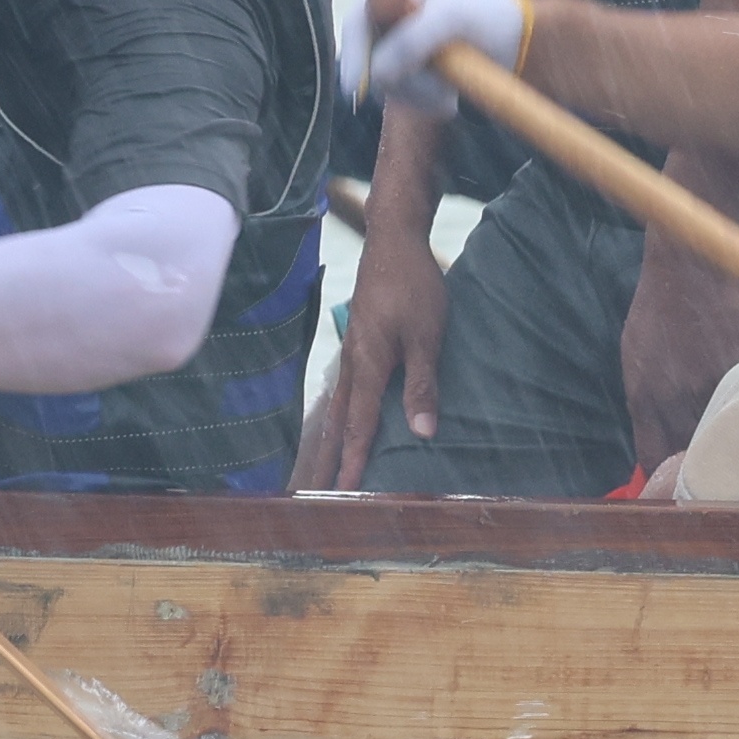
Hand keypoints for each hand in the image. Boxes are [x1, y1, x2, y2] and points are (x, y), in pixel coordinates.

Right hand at [297, 200, 450, 489]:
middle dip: (326, 463)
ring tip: (318, 474)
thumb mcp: (427, 335)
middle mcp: (352, 364)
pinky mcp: (357, 344)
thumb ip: (423, 384)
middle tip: (311, 498)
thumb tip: (422, 432)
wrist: (393, 240)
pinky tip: (339, 426)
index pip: (358, 426)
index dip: (353, 463)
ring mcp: (351, 353)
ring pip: (335, 409)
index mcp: (368, 365)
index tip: (342, 497)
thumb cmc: (414, 285)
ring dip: (329, 443)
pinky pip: (342, 392)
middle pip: (336, 424)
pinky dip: (337, 420)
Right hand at [344, 0, 522, 106]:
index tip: (357, 89)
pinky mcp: (406, 68)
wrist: (516, 38)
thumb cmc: (487, 14)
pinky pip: (399, 96)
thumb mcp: (452, 18)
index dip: (354, 55)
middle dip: (402, 81)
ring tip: (451, 89)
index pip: (356, 22)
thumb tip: (377, 72)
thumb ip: (413, 39)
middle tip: (439, 91)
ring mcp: (394, 42)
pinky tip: (448, 96)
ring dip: (418, 94)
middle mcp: (385, 13)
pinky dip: (423, 101)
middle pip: (366, 59)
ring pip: (383, 84)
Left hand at [619, 235, 738, 469]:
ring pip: (720, 434)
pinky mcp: (735, 369)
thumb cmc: (656, 309)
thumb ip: (645, 400)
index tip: (679, 477)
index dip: (666, 474)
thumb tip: (657, 436)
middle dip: (700, 463)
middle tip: (713, 464)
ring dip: (727, 440)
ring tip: (736, 441)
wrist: (687, 269)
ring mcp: (705, 385)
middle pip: (690, 455)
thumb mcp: (634, 358)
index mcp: (642, 398)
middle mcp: (671, 399)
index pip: (653, 458)